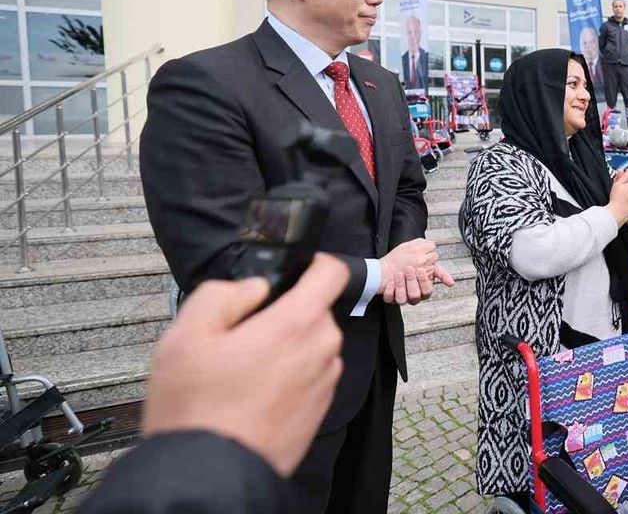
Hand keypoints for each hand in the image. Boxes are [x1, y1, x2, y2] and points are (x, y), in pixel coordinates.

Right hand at [144, 254, 346, 475]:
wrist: (212, 473)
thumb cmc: (197, 407)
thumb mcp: (186, 334)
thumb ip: (223, 294)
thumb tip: (253, 287)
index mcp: (297, 323)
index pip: (330, 272)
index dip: (312, 264)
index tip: (292, 270)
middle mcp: (322, 349)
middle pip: (313, 310)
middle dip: (282, 315)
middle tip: (239, 337)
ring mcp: (325, 381)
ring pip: (309, 344)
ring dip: (283, 348)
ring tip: (240, 371)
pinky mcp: (321, 408)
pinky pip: (308, 374)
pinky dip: (287, 376)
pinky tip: (251, 394)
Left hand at [380, 238, 439, 304]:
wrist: (381, 265)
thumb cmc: (399, 259)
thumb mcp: (416, 250)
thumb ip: (429, 250)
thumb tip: (437, 253)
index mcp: (423, 284)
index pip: (429, 288)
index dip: (426, 281)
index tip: (421, 270)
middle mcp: (415, 292)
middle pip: (422, 294)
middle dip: (415, 280)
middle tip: (408, 269)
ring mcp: (404, 296)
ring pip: (409, 298)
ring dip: (403, 285)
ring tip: (398, 274)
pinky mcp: (392, 299)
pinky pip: (393, 299)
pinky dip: (391, 291)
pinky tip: (390, 283)